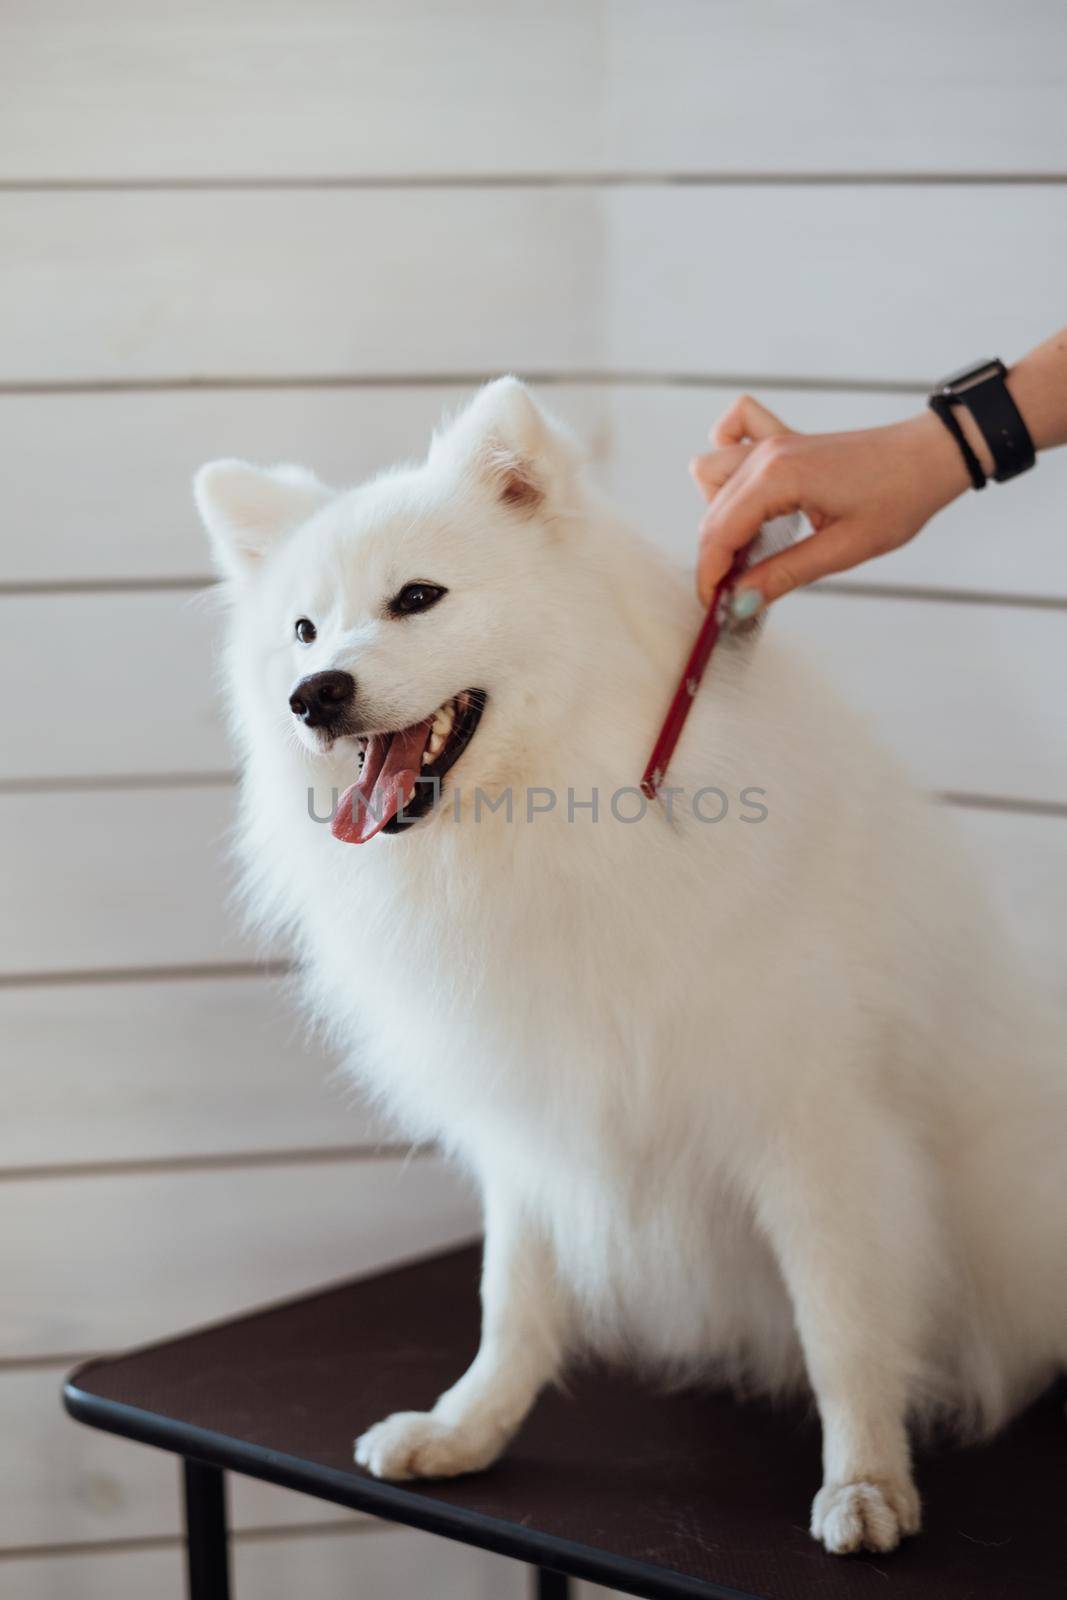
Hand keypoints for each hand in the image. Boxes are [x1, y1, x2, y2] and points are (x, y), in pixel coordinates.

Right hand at [691, 395, 971, 612]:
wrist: (930, 457)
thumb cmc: (899, 496)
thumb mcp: (843, 549)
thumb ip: (784, 574)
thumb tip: (741, 602)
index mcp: (779, 477)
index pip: (720, 532)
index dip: (711, 576)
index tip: (715, 607)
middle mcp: (767, 454)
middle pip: (712, 511)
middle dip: (715, 556)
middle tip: (736, 592)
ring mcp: (772, 442)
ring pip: (710, 474)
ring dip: (716, 511)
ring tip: (746, 544)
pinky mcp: (783, 440)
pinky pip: (732, 431)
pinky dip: (726, 452)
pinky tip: (742, 487)